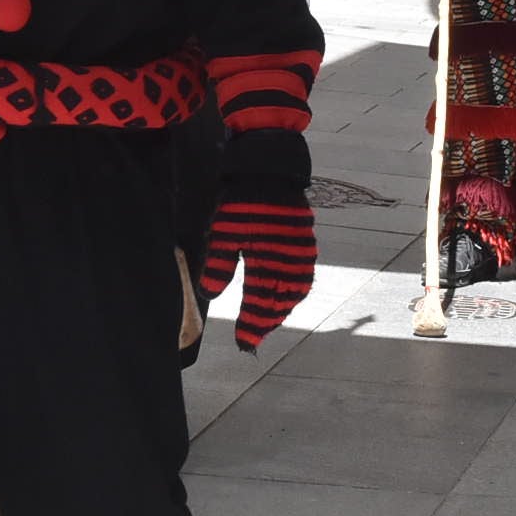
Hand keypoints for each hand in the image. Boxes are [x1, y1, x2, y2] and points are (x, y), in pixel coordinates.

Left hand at [198, 185, 314, 350]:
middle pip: (278, 302)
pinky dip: (297, 293)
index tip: (244, 343)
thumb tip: (210, 295)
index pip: (259, 301)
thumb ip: (220, 264)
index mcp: (264, 259)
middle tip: (253, 340)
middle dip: (265, 323)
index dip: (252, 324)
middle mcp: (286, 261)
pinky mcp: (305, 245)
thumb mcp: (224, 231)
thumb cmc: (242, 200)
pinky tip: (290, 298)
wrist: (269, 172)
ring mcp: (299, 253)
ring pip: (294, 293)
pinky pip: (305, 277)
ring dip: (282, 310)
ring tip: (269, 324)